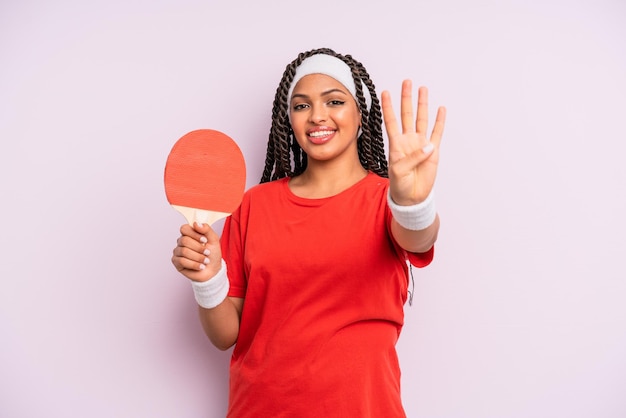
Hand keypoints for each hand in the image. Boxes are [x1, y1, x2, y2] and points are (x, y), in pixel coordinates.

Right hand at [171, 223, 222, 281]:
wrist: (213, 270)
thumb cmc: (212, 254)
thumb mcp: (214, 240)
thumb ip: (206, 229)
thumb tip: (196, 223)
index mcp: (189, 234)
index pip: (184, 228)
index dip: (194, 234)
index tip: (205, 240)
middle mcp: (181, 242)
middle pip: (185, 240)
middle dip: (199, 248)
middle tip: (207, 253)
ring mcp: (178, 251)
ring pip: (184, 251)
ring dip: (198, 257)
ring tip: (205, 261)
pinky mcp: (176, 262)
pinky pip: (182, 261)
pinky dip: (194, 264)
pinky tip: (200, 266)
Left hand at [381, 80, 445, 205]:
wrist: (412, 197)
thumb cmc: (400, 185)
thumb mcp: (399, 171)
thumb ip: (412, 158)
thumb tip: (428, 145)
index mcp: (396, 144)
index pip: (391, 121)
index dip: (387, 107)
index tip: (384, 92)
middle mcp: (408, 140)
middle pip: (407, 114)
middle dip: (406, 98)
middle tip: (407, 82)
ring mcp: (421, 144)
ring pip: (422, 119)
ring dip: (422, 104)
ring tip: (423, 89)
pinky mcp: (433, 151)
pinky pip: (437, 133)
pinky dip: (440, 121)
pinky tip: (441, 109)